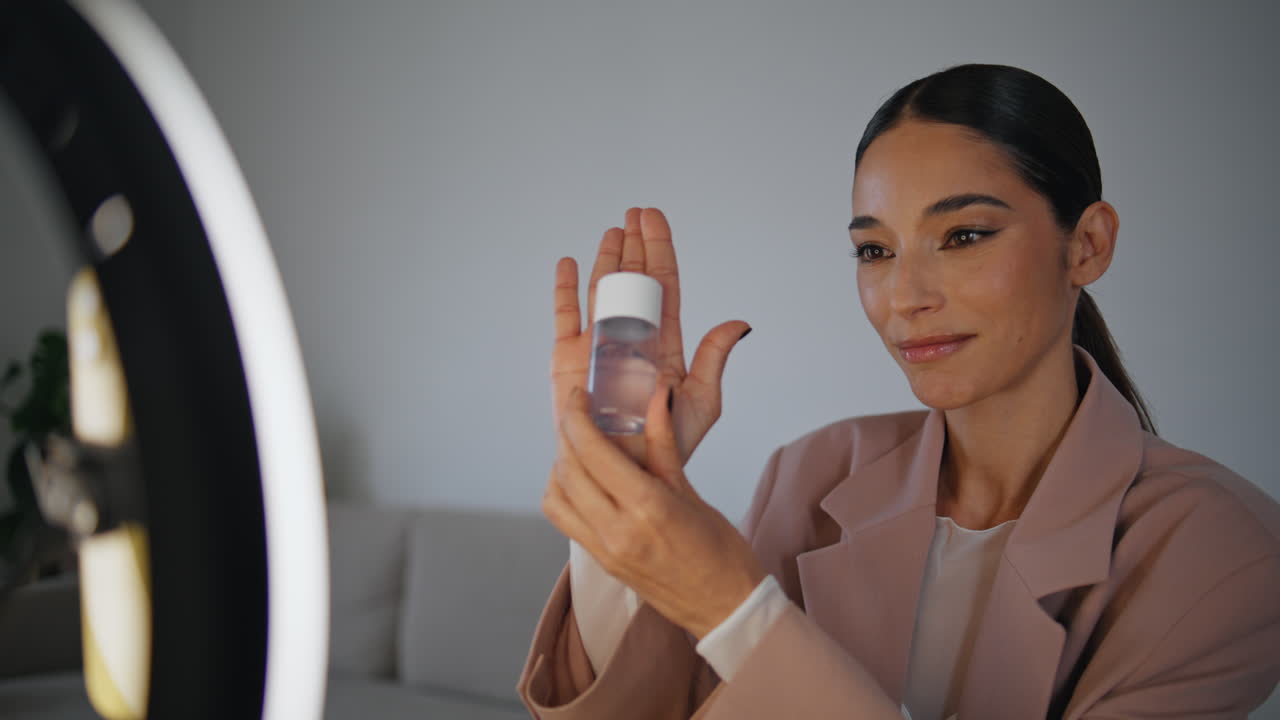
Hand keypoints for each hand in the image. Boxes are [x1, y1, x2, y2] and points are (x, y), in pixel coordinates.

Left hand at [542, 380, 766, 639]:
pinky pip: (565, 521)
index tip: (580, 397)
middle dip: (567, 434)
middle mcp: (617, 530)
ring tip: (580, 448)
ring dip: (560, 466)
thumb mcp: (691, 492)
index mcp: (646, 506)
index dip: (577, 417)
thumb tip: (657, 397)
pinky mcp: (601, 563)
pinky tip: (583, 482)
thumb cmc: (722, 551)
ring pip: (556, 497)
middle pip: (569, 470)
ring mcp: (604, 550)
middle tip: (579, 414)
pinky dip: (562, 494)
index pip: (592, 452)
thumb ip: (664, 444)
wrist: (725, 607)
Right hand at [551, 207, 750, 466]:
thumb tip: (739, 324)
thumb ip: (714, 360)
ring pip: (601, 291)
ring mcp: (598, 345)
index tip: (654, 220)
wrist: (627, 472)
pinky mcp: (569, 359)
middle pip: (633, 281)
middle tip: (634, 214)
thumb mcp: (702, 401)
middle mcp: (630, 337)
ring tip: (612, 231)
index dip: (660, 252)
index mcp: (664, 342)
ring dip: (606, 260)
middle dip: (634, 246)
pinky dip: (565, 290)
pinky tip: (569, 263)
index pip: (663, 286)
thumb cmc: (666, 445)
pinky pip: (565, 317)